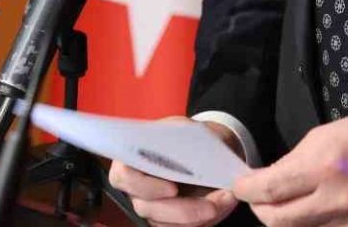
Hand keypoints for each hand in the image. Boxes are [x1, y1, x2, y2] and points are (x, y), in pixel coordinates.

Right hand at [107, 118, 240, 225]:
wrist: (208, 149)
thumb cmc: (192, 137)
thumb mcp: (189, 130)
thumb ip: (183, 140)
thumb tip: (187, 152)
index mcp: (133, 157)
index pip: (122, 175)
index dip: (144, 186)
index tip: (173, 188)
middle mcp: (137, 185)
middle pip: (146, 207)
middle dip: (182, 210)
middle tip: (212, 205)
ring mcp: (150, 205)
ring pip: (165, 223)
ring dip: (198, 216)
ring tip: (225, 199)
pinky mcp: (167, 219)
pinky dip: (203, 220)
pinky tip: (222, 205)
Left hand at [232, 110, 347, 225]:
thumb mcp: (324, 136)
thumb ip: (294, 162)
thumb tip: (266, 182)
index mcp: (325, 166)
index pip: (270, 190)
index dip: (247, 190)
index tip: (241, 186)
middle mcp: (338, 199)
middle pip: (277, 221)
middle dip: (260, 209)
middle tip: (258, 198)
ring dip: (285, 220)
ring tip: (288, 204)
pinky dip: (312, 226)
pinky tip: (313, 213)